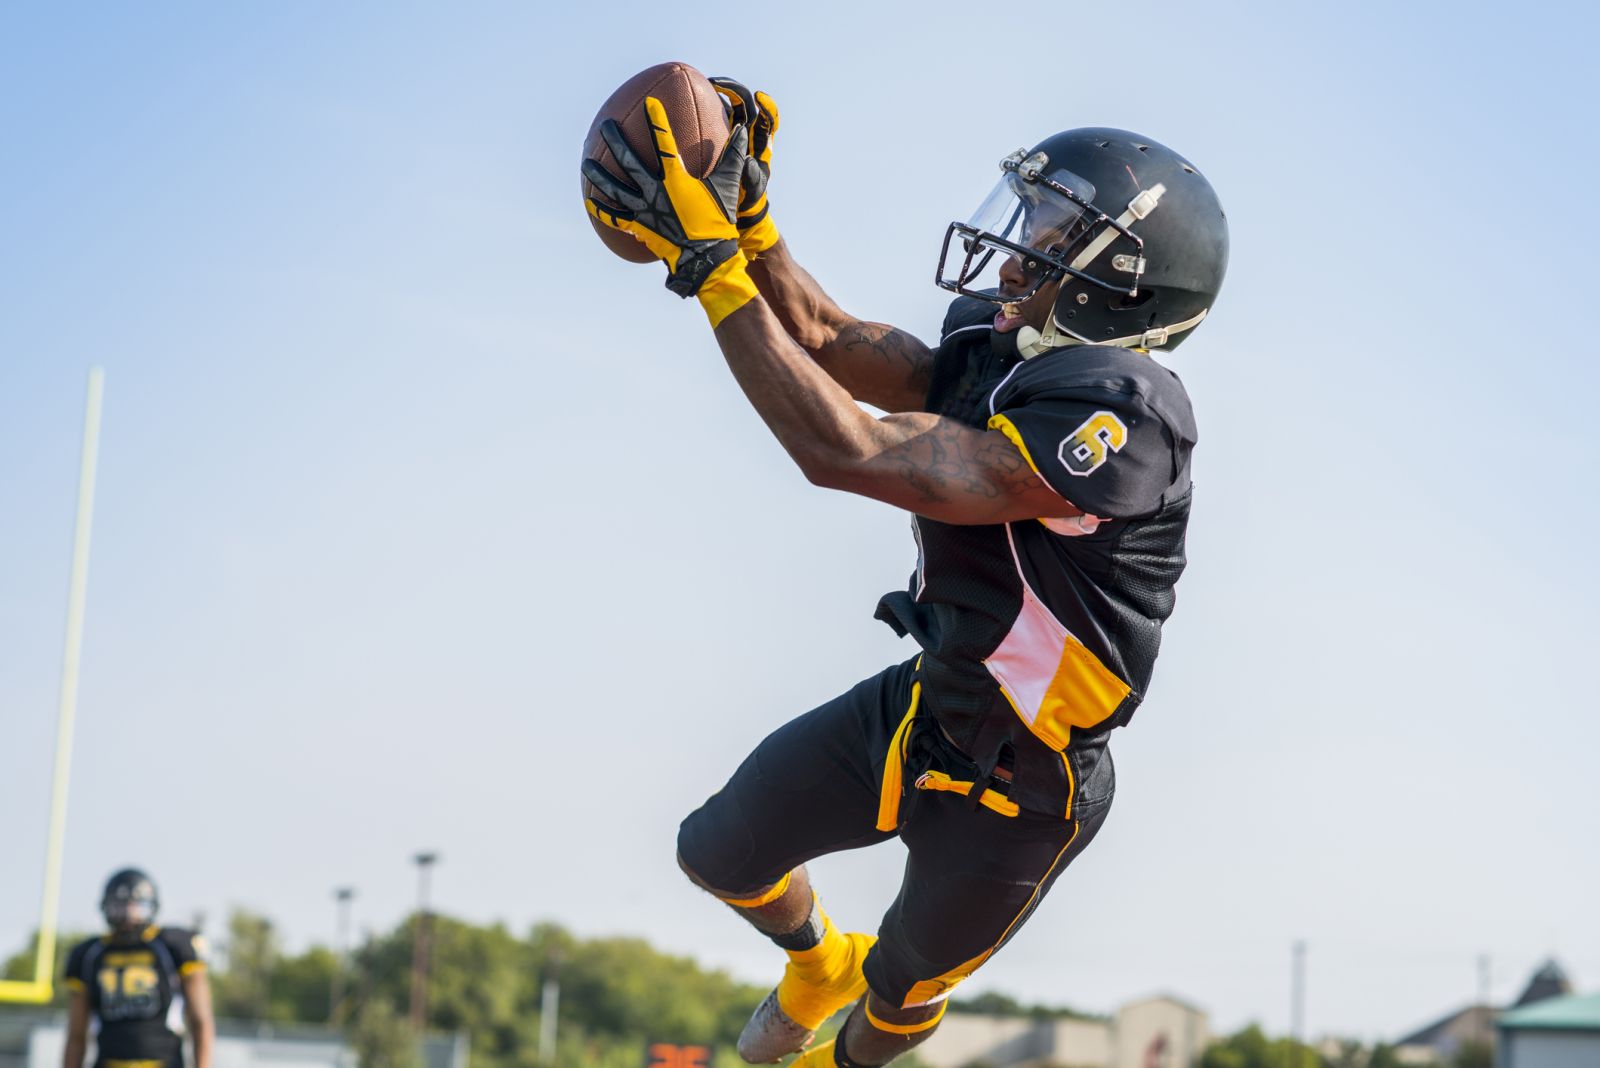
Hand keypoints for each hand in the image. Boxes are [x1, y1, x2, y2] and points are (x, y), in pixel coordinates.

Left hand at [583, 98, 752, 309]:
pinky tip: (589, 201)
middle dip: (615, 140)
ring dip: (599, 174)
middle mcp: (655, 191)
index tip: (649, 103)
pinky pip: (615, 218)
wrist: (706, 257)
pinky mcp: (639, 227)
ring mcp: (644, 210)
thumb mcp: (727, 187)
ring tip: (587, 162)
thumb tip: (742, 132)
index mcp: (676, 178)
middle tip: (606, 126)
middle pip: (628, 161)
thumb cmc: (718, 220)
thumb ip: (733, 158)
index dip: (657, 121)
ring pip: (614, 188)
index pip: (664, 142)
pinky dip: (601, 210)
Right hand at [710, 77, 780, 255]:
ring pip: (727, 112)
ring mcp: (732, 142)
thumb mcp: (752, 192)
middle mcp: (748, 140)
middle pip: (745, 107)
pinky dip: (702, 116)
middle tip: (713, 83)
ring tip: (698, 86)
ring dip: (716, 98)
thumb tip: (749, 159)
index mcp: (760, 148)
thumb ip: (753, 176)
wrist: (740, 219)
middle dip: (732, 90)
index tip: (759, 97)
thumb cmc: (749, 206)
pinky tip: (681, 112)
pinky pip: (713, 127)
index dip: (767, 107)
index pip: (768, 121)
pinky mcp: (717, 149)